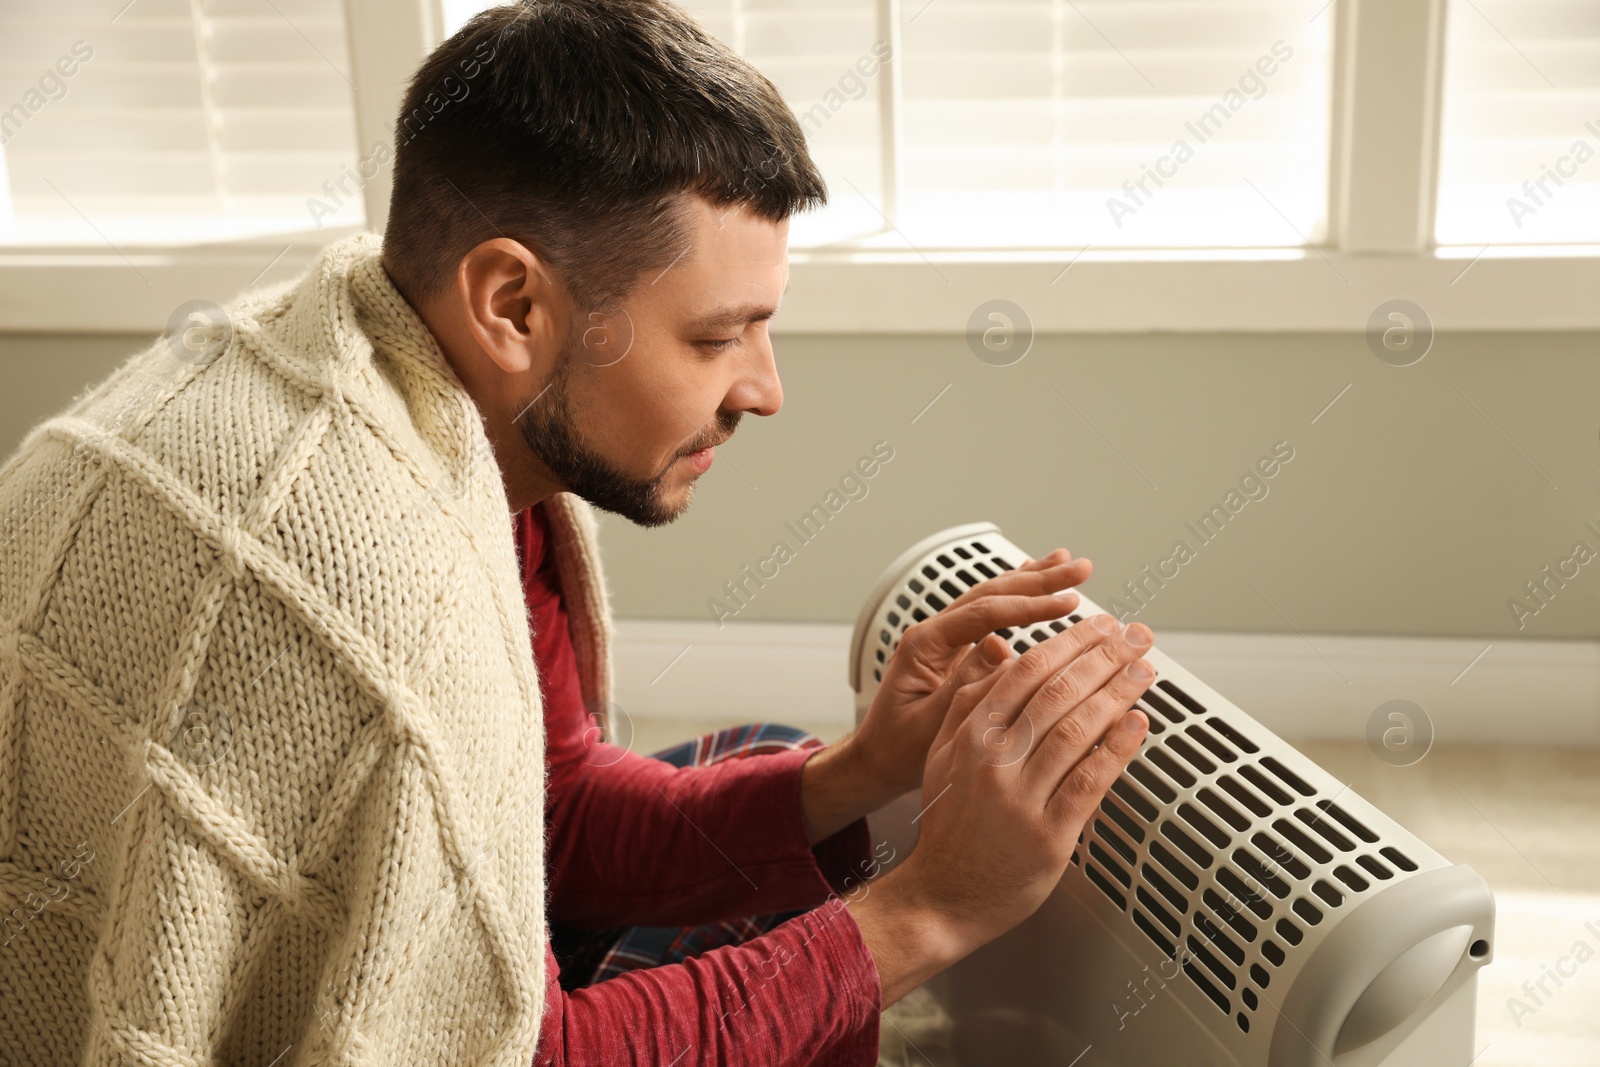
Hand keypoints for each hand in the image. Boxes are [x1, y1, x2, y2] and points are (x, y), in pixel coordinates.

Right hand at [847, 614, 1153, 1003]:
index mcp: (971, 736)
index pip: (1026, 671)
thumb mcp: (942, 754)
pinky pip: (1091, 782)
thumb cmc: (950, 826)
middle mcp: (994, 762)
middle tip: (1136, 636)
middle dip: (1104, 657)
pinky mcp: (1048, 836)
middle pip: (1058, 692)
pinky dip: (1119, 748)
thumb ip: (969, 702)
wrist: (942, 895)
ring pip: (1078, 730)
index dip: (1070, 642)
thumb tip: (999, 651)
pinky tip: (1138, 724)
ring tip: (1145, 670)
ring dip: (1119, 693)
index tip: (1101, 626)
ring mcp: (1021, 800)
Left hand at [849, 548, 1093, 798]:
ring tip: (1067, 565)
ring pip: (991, 598)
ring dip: (1031, 581)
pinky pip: (989, 615)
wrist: (875, 760)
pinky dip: (1016, 597)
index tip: (1067, 603)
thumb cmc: (896, 749)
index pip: (984, 613)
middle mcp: (933, 634)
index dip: (1029, 606)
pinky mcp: (955, 651)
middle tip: (1079, 570)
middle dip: (1038, 580)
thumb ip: (963, 684)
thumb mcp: (930, 723)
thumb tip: (999, 646)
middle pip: (991, 594)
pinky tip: (1035, 579)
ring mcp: (944, 640)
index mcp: (924, 645)